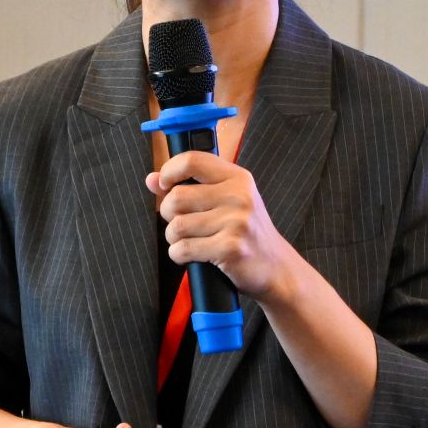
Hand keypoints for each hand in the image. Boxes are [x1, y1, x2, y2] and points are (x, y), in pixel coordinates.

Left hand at [149, 151, 307, 302]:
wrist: (275, 266)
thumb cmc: (246, 232)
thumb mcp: (226, 200)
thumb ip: (190, 186)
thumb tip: (152, 179)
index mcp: (237, 178)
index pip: (192, 160)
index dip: (169, 170)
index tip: (164, 185)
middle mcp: (239, 196)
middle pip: (176, 197)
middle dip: (168, 214)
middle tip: (181, 222)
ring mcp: (236, 223)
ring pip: (176, 226)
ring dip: (174, 238)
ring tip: (189, 241)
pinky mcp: (230, 248)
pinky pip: (183, 249)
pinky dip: (179, 255)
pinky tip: (192, 255)